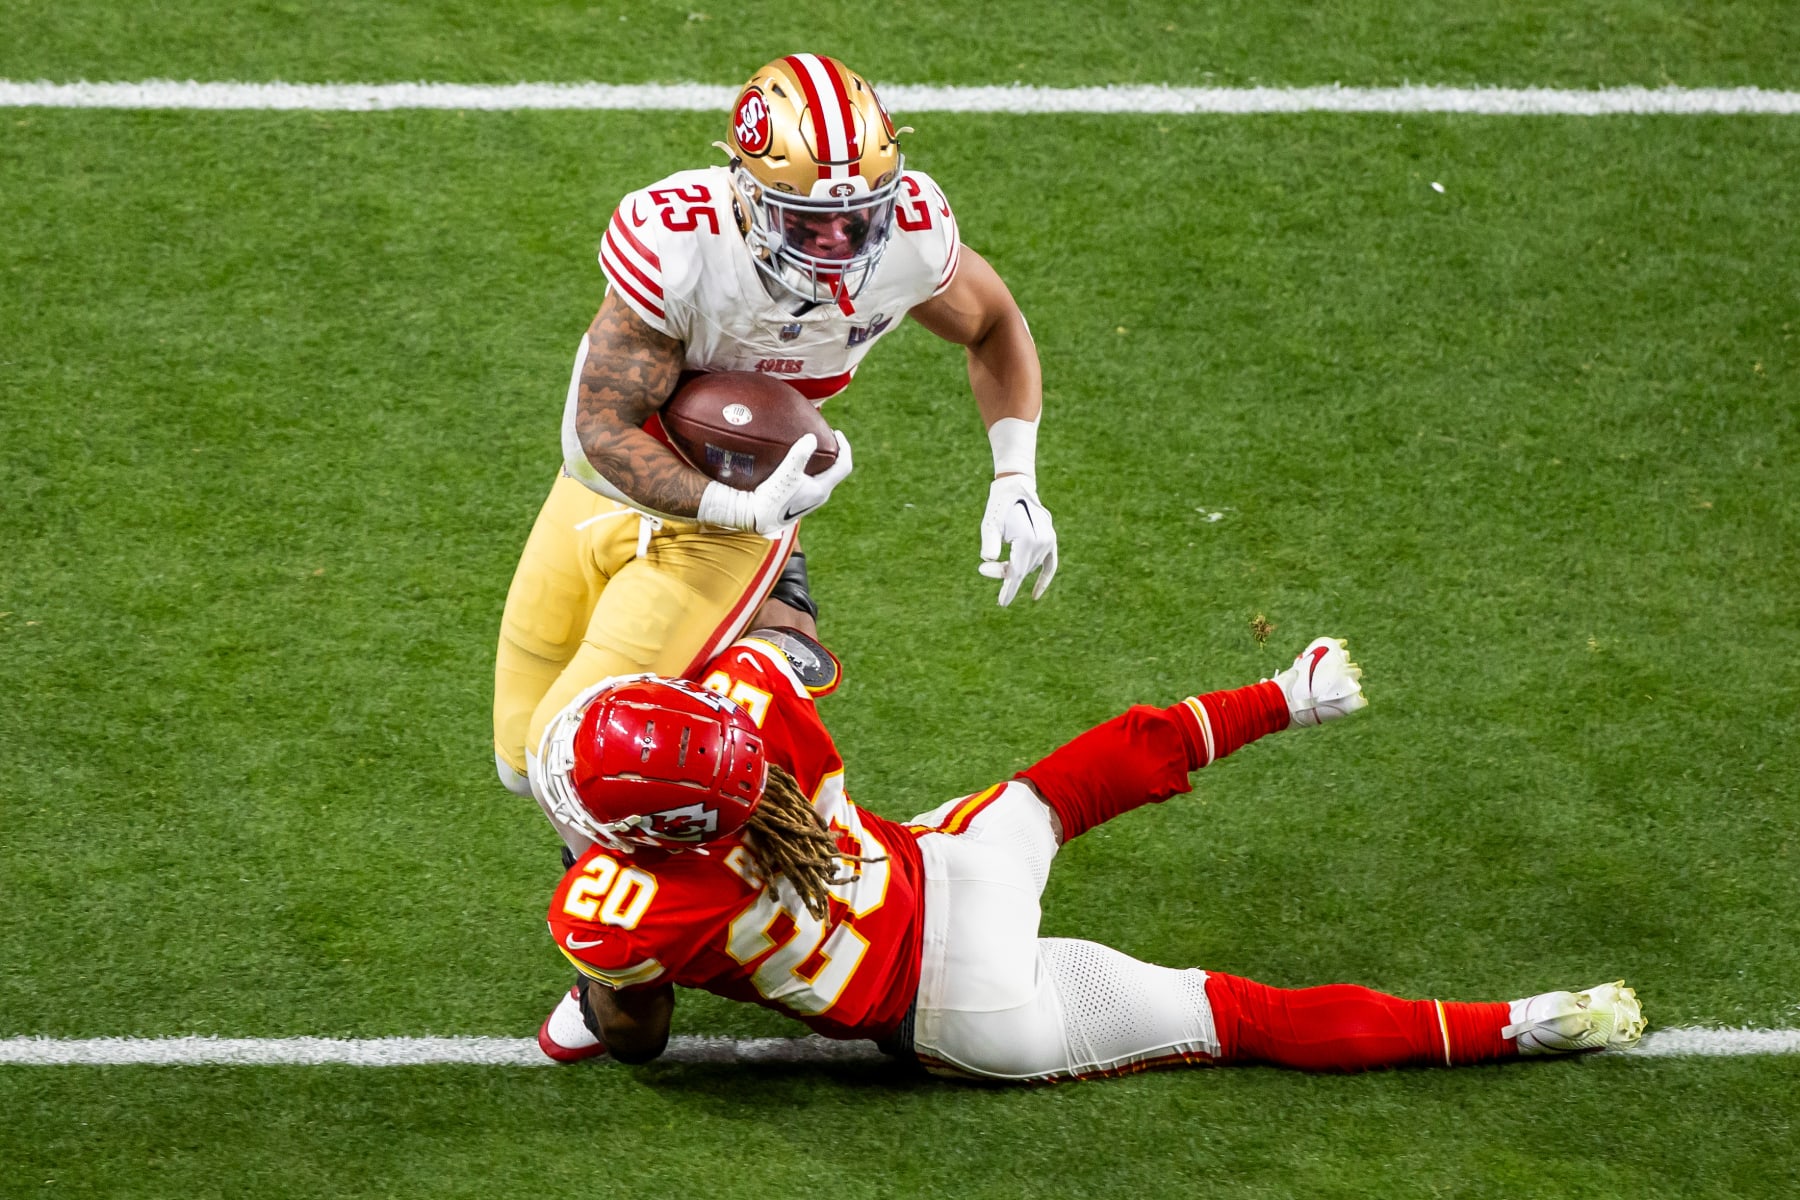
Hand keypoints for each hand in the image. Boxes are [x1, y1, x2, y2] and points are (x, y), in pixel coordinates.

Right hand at [697, 431, 853, 534]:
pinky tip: (796, 462)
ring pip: (823, 476)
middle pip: (835, 470)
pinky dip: (810, 468)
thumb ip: (800, 455)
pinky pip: (812, 480)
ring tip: (811, 445)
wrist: (756, 519)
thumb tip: (812, 437)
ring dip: (821, 460)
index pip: (844, 466)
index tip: (836, 433)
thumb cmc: (772, 498)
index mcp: (822, 489)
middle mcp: (820, 496)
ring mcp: (810, 499)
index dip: (845, 447)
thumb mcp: (786, 474)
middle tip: (823, 436)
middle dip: (833, 452)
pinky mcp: (800, 500)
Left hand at [979, 474, 1057, 604]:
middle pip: (1022, 569)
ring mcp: (1049, 542)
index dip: (1009, 588)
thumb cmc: (1000, 505)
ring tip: (995, 562)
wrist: (1016, 486)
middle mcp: (1043, 542)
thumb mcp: (990, 521)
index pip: (1018, 571)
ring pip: (1031, 566)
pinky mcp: (1051, 542)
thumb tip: (987, 558)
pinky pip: (1050, 565)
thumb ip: (989, 540)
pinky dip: (1043, 579)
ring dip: (1014, 569)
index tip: (1002, 603)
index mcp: (1029, 538)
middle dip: (1004, 574)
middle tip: (983, 569)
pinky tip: (1034, 594)